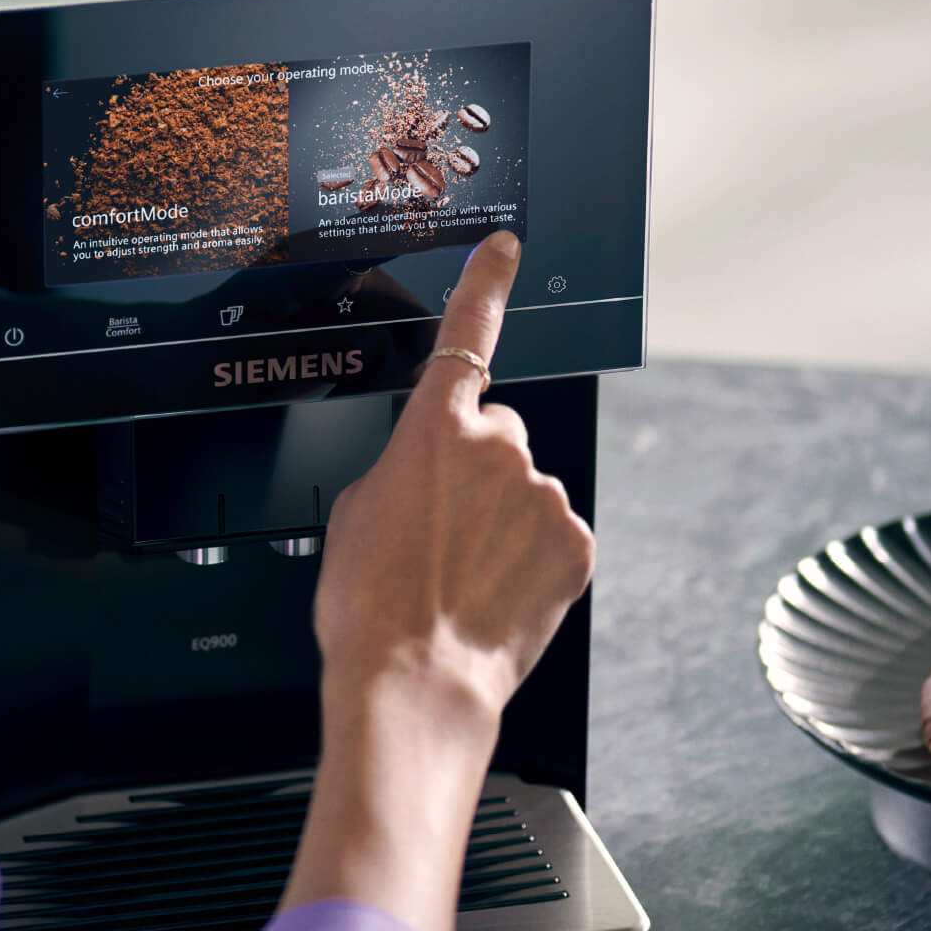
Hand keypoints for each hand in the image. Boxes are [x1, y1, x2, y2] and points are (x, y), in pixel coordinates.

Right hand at [281, 233, 595, 930]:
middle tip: (441, 532)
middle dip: (477, 471)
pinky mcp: (577, 546)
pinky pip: (554, 535)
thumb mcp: (353, 515)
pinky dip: (531, 558)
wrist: (413, 681)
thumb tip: (423, 476)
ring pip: (526, 492)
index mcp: (434, 431)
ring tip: (461, 577)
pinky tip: (495, 593)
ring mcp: (546, 498)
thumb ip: (397, 469)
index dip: (486, 285)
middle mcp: (501, 450)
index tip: (506, 249)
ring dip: (502, 522)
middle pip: (498, 436)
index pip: (467, 335)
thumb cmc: (369, 607)